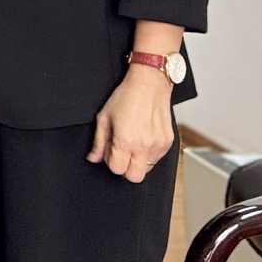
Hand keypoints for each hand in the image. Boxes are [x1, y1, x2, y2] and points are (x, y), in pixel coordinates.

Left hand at [89, 64, 176, 181]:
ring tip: (133, 142)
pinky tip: (144, 138)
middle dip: (126, 169)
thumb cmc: (126, 97)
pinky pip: (157, 159)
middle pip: (134, 177)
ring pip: (147, 169)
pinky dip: (149, 154)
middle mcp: (144, 146)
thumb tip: (93, 158)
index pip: (117, 170)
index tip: (111, 152)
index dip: (111, 162)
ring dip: (138, 161)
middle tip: (122, 153)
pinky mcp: (168, 142)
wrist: (149, 84)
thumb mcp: (104, 117)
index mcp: (126, 141)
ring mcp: (158, 145)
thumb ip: (98, 142)